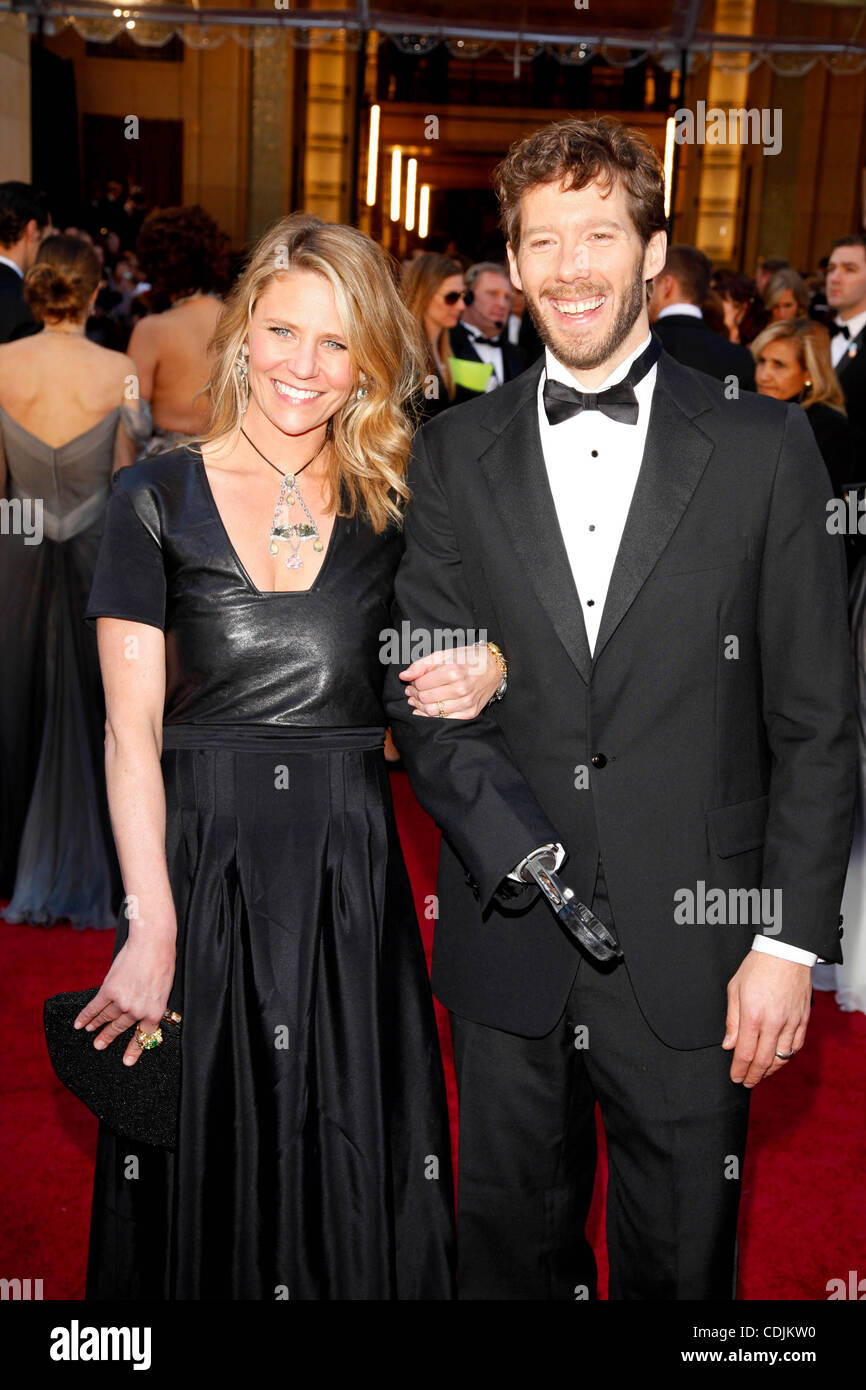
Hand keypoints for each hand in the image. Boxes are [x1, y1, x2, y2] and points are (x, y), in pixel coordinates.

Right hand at [73, 935, 175, 1066]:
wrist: (152, 944)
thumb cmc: (163, 962)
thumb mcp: (164, 989)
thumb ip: (152, 1003)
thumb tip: (141, 1011)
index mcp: (154, 1012)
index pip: (143, 1035)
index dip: (134, 1048)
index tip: (126, 1061)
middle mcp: (137, 1011)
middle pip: (121, 1027)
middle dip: (109, 1037)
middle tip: (99, 1045)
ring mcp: (122, 1002)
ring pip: (106, 1017)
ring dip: (96, 1025)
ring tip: (90, 1033)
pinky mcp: (109, 990)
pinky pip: (95, 1007)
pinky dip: (86, 1015)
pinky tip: (80, 1023)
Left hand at [399, 645, 500, 718]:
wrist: (493, 667)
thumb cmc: (467, 658)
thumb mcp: (444, 655)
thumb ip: (422, 665)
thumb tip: (404, 676)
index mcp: (453, 671)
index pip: (421, 684)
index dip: (413, 684)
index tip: (413, 683)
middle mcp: (461, 688)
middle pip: (425, 699)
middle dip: (415, 696)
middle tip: (412, 692)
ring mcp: (467, 702)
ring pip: (433, 712)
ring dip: (421, 707)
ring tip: (418, 700)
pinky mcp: (470, 712)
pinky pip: (445, 719)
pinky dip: (432, 717)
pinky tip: (427, 710)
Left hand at [722, 950, 810, 1086]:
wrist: (785, 953)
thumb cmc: (757, 967)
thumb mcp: (735, 989)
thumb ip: (732, 1021)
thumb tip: (728, 1045)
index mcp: (753, 1016)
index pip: (745, 1054)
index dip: (739, 1070)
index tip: (735, 1078)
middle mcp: (773, 1023)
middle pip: (763, 1061)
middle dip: (753, 1076)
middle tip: (746, 1082)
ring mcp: (791, 1023)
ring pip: (782, 1057)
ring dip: (770, 1070)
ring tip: (760, 1074)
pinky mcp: (803, 1020)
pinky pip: (796, 1046)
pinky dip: (787, 1057)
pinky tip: (778, 1059)